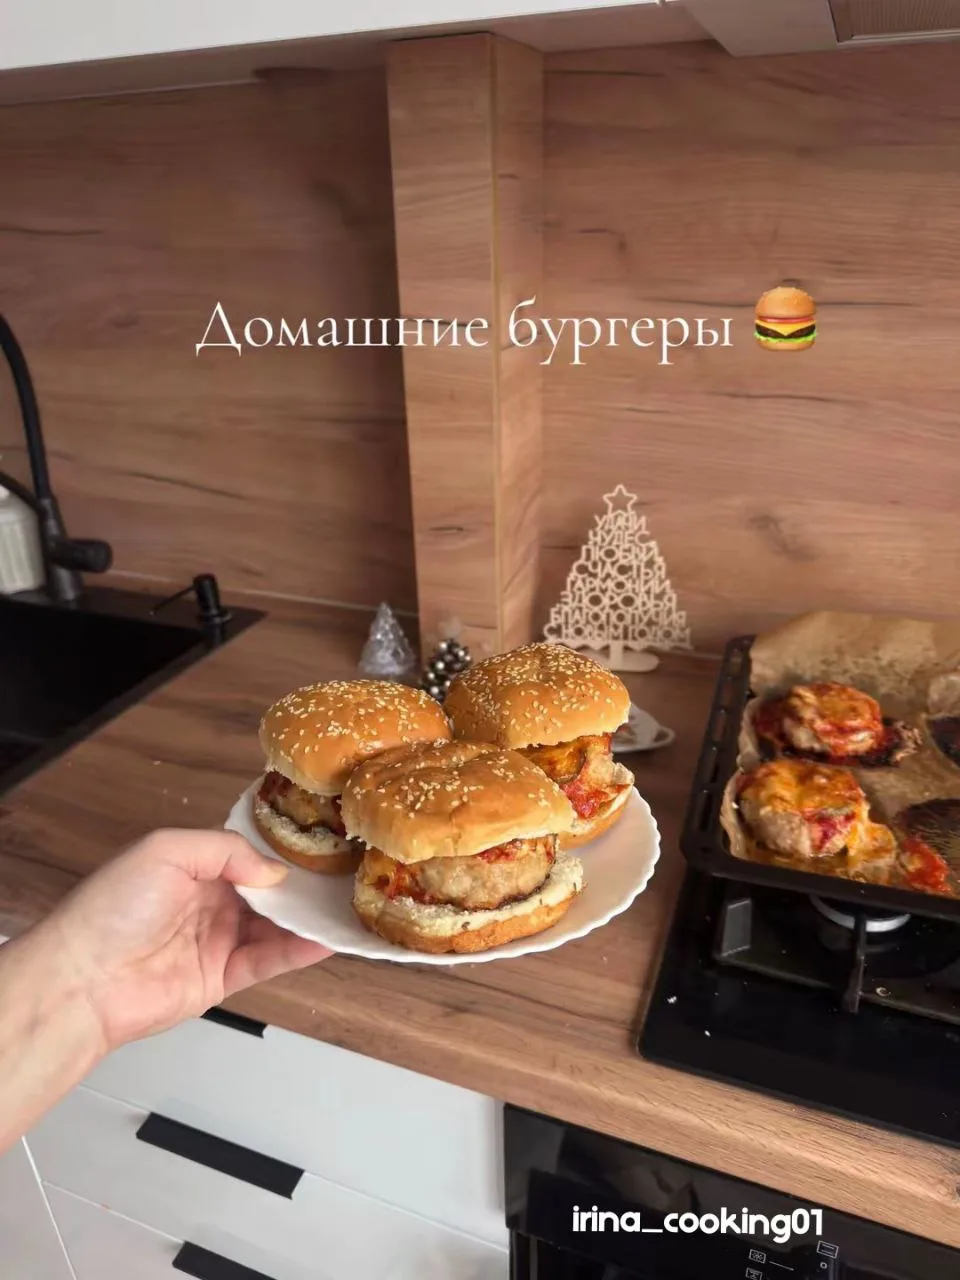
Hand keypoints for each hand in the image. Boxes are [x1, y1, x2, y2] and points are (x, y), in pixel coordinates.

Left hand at [42, 829, 330, 1051]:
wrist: (83, 979)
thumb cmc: (111, 908)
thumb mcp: (166, 850)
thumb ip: (225, 851)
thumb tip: (273, 871)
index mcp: (194, 867)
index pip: (250, 856)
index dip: (282, 852)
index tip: (320, 844)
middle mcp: (209, 902)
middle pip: (269, 893)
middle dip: (302, 887)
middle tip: (343, 877)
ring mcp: (217, 941)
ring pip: (275, 927)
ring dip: (306, 919)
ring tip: (344, 908)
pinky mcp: (223, 978)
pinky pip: (269, 961)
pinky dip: (298, 952)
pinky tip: (325, 939)